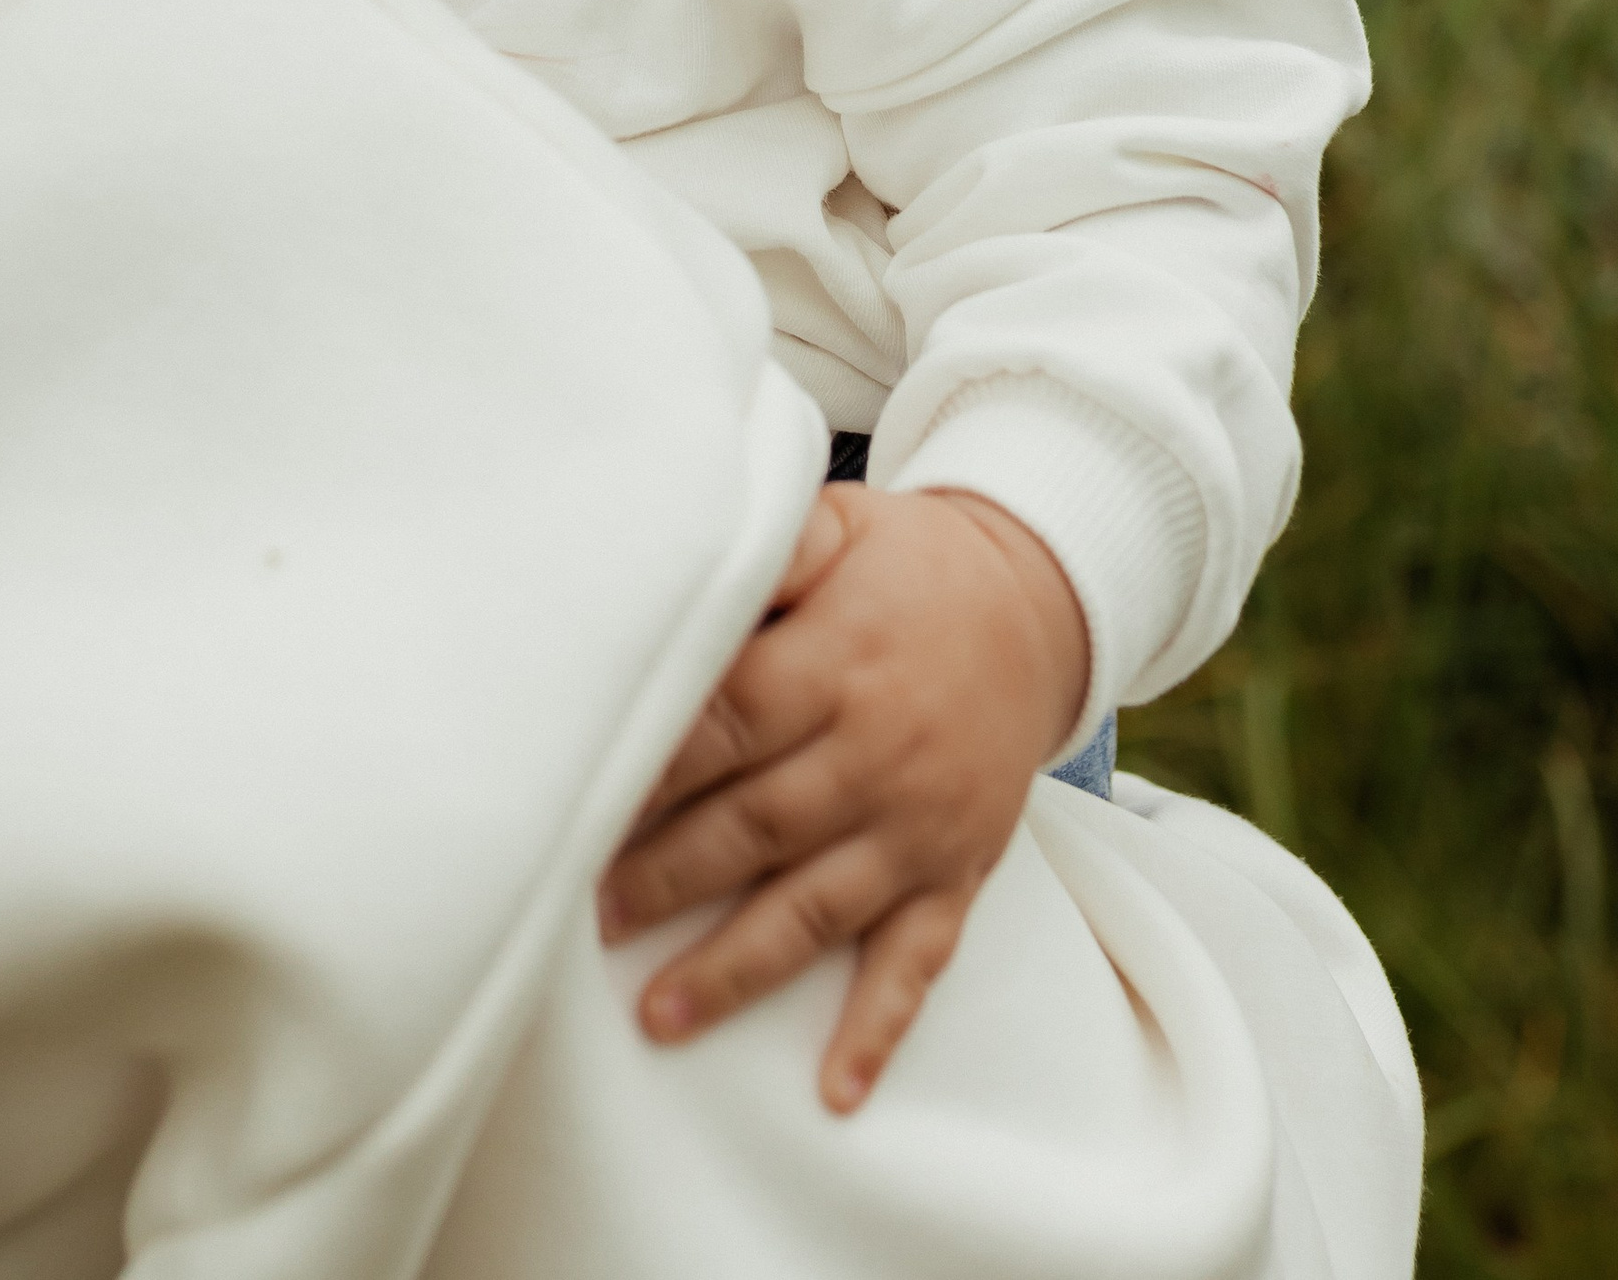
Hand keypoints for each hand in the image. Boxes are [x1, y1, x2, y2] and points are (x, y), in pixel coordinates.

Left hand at [599, 483, 1089, 1110]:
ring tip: (657, 1015)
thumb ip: (764, 547)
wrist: (1038, 604)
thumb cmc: (907, 566)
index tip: (578, 803)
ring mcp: (919, 824)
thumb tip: (681, 547)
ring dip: (736, 967)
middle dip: (667, 877)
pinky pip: (917, 961)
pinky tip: (835, 1090)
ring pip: (817, 908)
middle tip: (585, 918)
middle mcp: (875, 752)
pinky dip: (876, 1028)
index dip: (653, 769)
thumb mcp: (839, 527)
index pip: (726, 724)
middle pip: (756, 826)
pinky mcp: (955, 872)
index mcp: (833, 663)